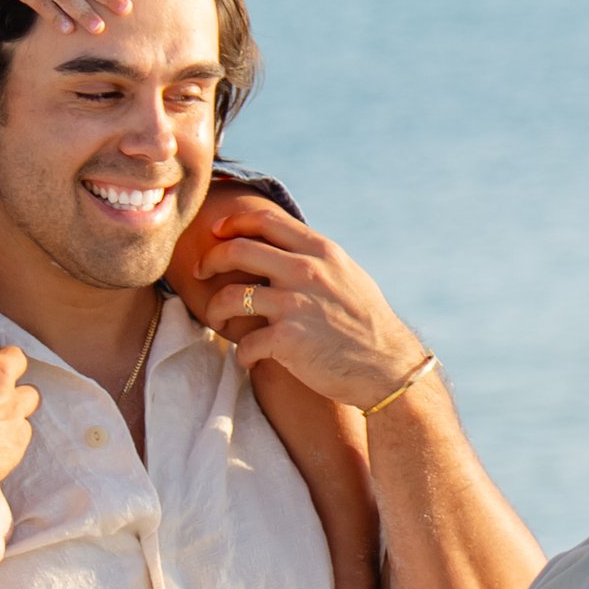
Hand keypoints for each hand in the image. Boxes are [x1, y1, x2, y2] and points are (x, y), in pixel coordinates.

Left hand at [196, 202, 432, 411]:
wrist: (387, 367)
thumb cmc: (366, 323)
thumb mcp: (347, 275)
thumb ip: (316, 258)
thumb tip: (286, 246)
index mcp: (320, 251)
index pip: (265, 221)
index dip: (233, 222)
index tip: (217, 233)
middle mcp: (306, 271)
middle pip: (237, 250)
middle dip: (210, 260)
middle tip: (201, 272)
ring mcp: (295, 305)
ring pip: (230, 296)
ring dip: (215, 310)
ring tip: (218, 321)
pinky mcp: (288, 340)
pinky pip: (245, 343)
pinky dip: (241, 353)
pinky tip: (249, 358)